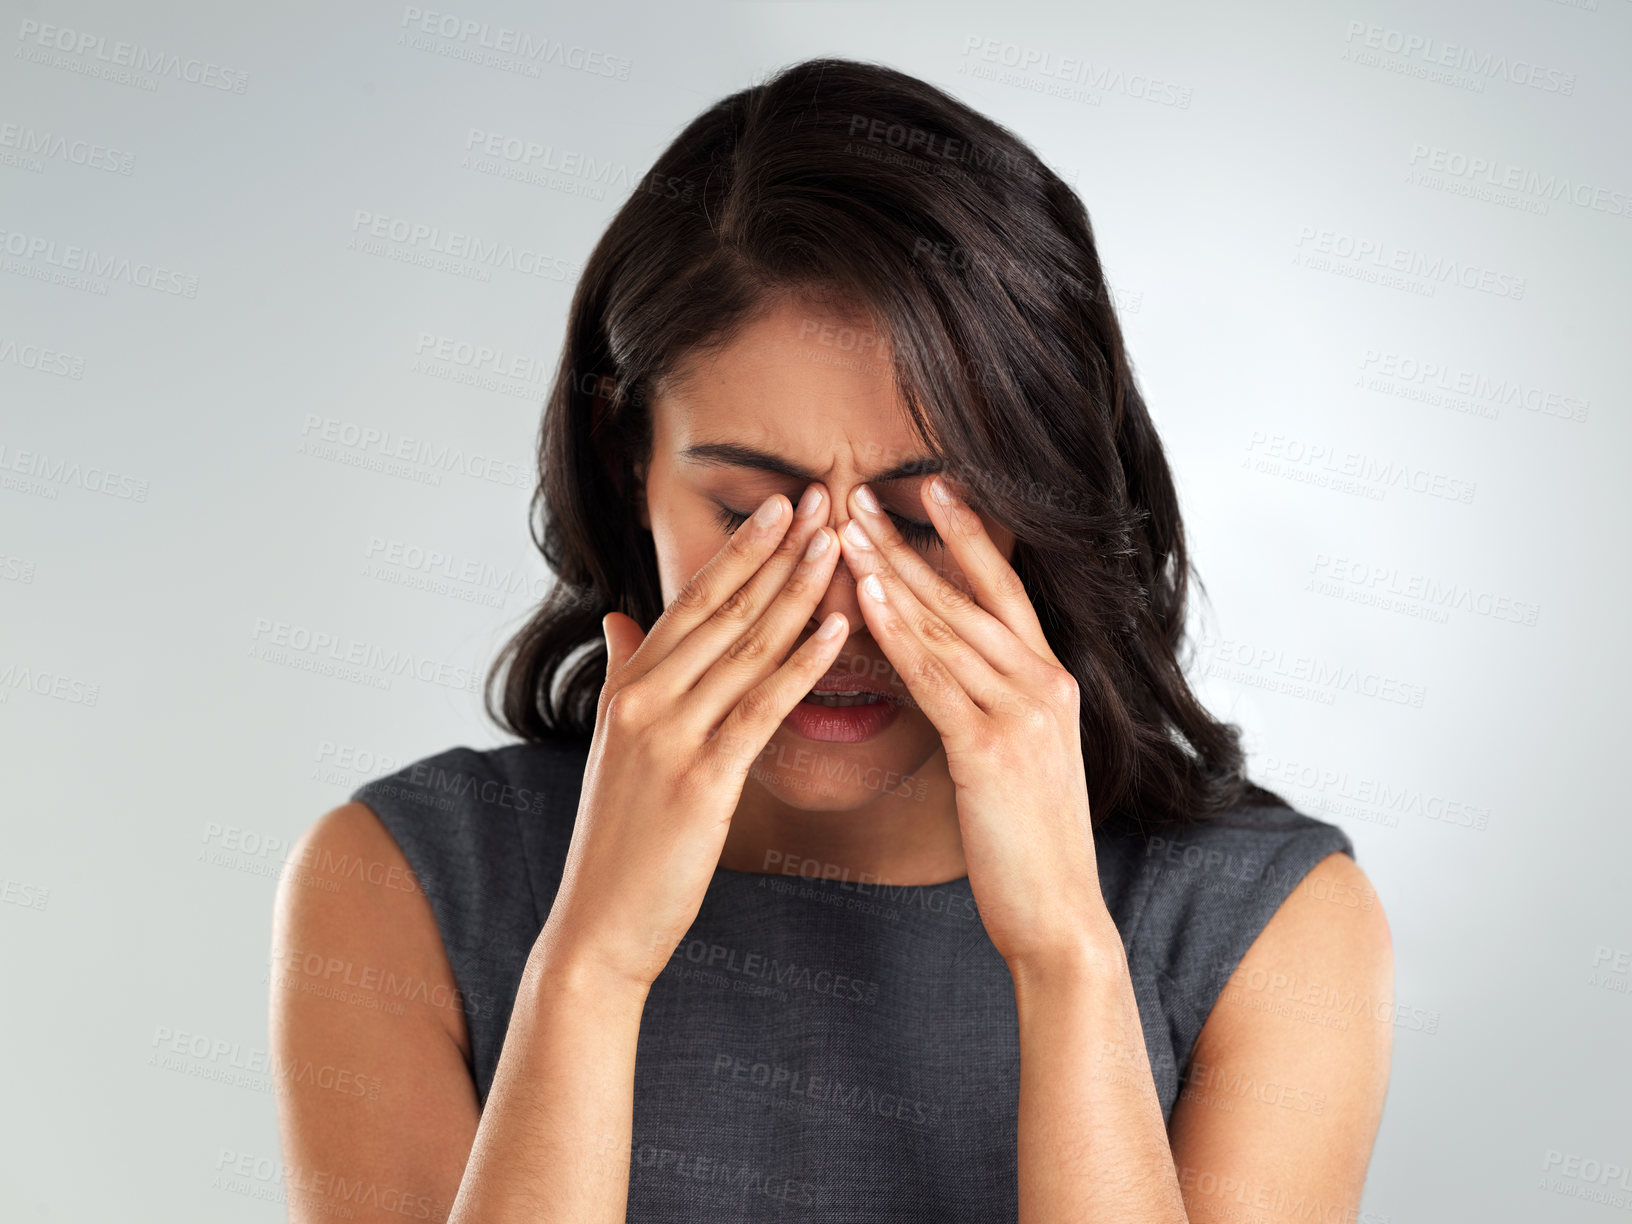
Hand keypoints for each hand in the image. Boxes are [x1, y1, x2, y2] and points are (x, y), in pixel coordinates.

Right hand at [536, 487, 847, 990]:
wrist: (600, 923)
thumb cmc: (620, 837)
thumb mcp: (614, 744)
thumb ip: (624, 672)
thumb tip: (619, 618)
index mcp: (629, 685)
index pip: (694, 599)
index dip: (744, 549)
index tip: (786, 504)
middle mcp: (644, 698)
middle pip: (723, 609)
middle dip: (780, 550)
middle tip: (826, 496)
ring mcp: (669, 737)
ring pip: (745, 648)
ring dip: (798, 591)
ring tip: (841, 543)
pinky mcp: (701, 781)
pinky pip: (759, 710)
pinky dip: (800, 665)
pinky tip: (837, 628)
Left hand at [835, 475, 1110, 973]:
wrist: (1058, 914)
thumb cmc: (1025, 844)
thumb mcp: (1015, 758)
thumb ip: (985, 706)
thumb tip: (939, 671)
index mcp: (1050, 681)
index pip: (1004, 589)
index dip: (968, 534)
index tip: (932, 486)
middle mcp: (1044, 683)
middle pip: (966, 594)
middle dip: (908, 540)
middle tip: (858, 494)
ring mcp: (1023, 712)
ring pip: (946, 626)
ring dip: (892, 572)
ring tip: (845, 528)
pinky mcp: (993, 748)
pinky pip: (935, 678)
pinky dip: (899, 632)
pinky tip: (865, 598)